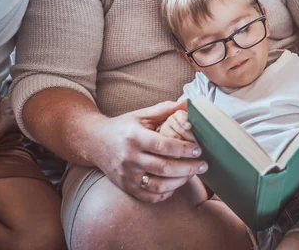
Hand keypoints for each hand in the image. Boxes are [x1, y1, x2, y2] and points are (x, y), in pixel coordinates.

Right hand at [93, 100, 207, 202]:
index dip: (184, 149)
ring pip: (159, 185)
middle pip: (164, 168)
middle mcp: (129, 158)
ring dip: (180, 181)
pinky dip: (166, 192)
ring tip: (192, 174)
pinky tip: (176, 183)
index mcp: (135, 137)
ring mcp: (127, 175)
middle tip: (203, 165)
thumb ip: (165, 109)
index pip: (163, 146)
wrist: (95, 142)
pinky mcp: (126, 187)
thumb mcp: (141, 114)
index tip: (199, 149)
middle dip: (188, 168)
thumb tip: (188, 102)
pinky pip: (150, 196)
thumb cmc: (123, 127)